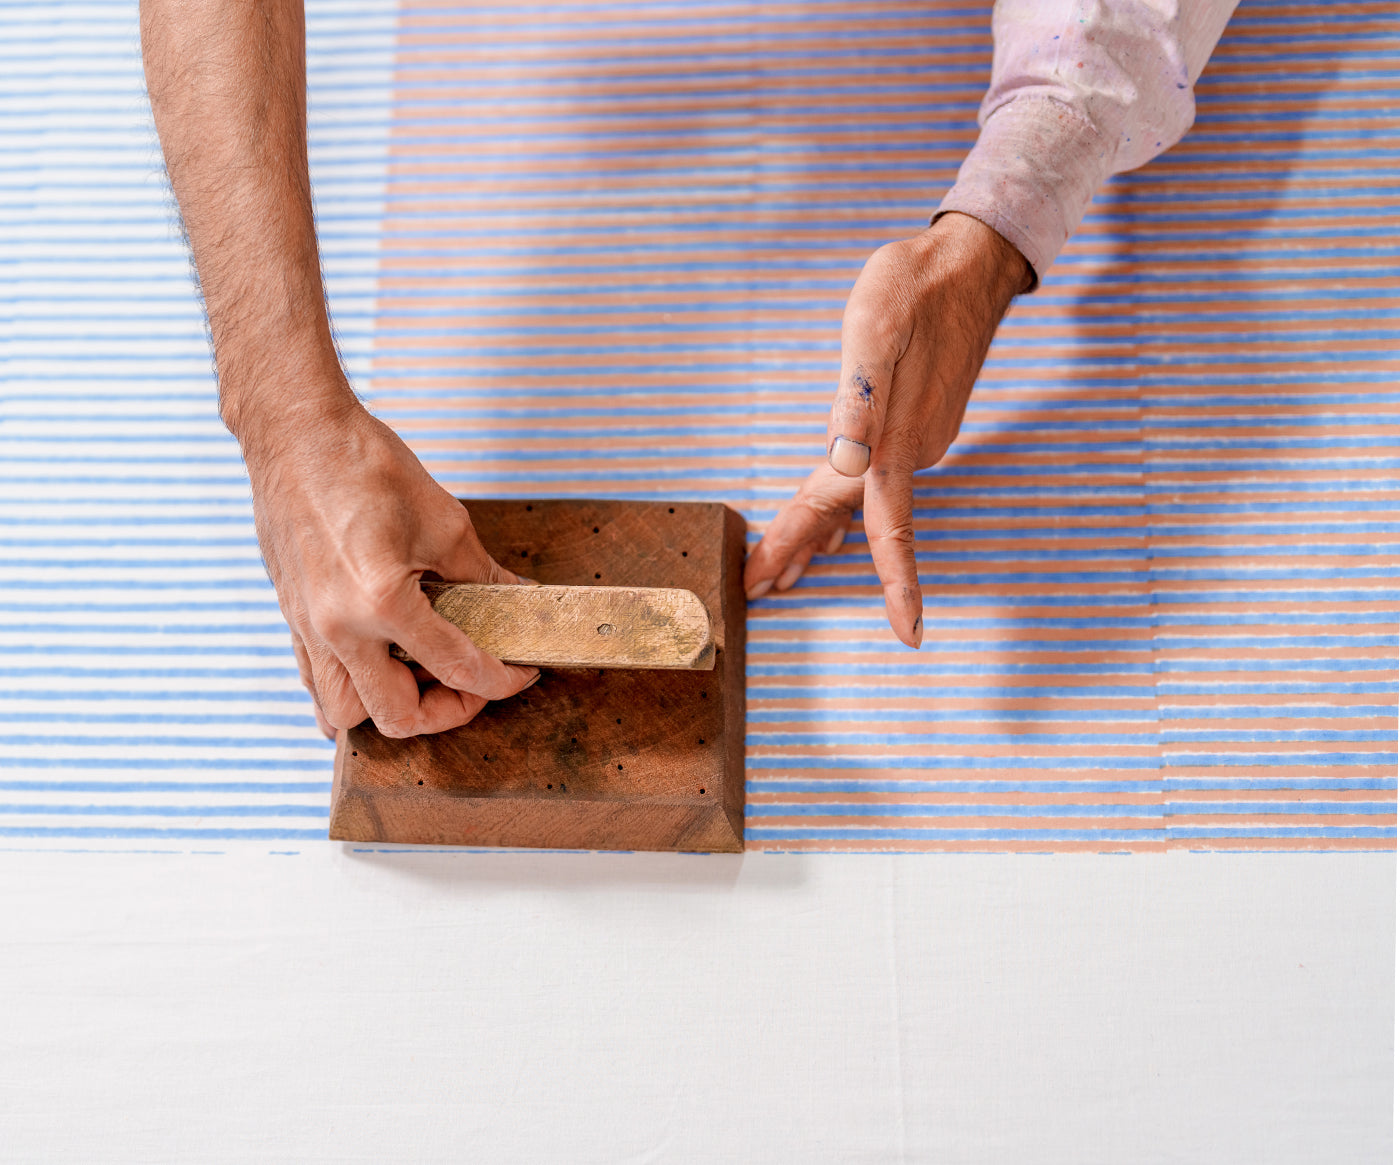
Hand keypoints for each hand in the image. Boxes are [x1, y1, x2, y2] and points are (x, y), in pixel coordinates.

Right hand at [241, 389, 538, 738]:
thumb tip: (520, 600)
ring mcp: (308, 628)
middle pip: (397, 717)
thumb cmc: (365, 465)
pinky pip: (316, 683)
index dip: (501, 680)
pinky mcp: (293, 618)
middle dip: (448, 710)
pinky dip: (352, 690)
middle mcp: (339, 627)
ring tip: (423, 675)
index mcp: (382, 602)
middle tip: (473, 681)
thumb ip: (483, 575)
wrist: (295, 435)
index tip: (521, 674)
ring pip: (344, 713)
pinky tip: (381, 668)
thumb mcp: (444, 521)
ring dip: (391, 708)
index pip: (457, 668)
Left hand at [743, 212, 1031, 646]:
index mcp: (890, 440)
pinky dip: (849, 508)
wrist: (973, 263)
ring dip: (824, 536)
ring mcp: (918, 443)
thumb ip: (860, 398)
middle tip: (761, 588)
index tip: (770, 588)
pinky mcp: (921, 427)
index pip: (838, 510)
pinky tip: (840, 523)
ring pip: (862, 505)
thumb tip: (847, 463)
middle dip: (803, 554)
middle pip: (848, 520)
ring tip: (789, 570)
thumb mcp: (876, 327)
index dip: (797, 546)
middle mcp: (907, 453)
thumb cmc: (915, 286)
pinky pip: (877, 485)